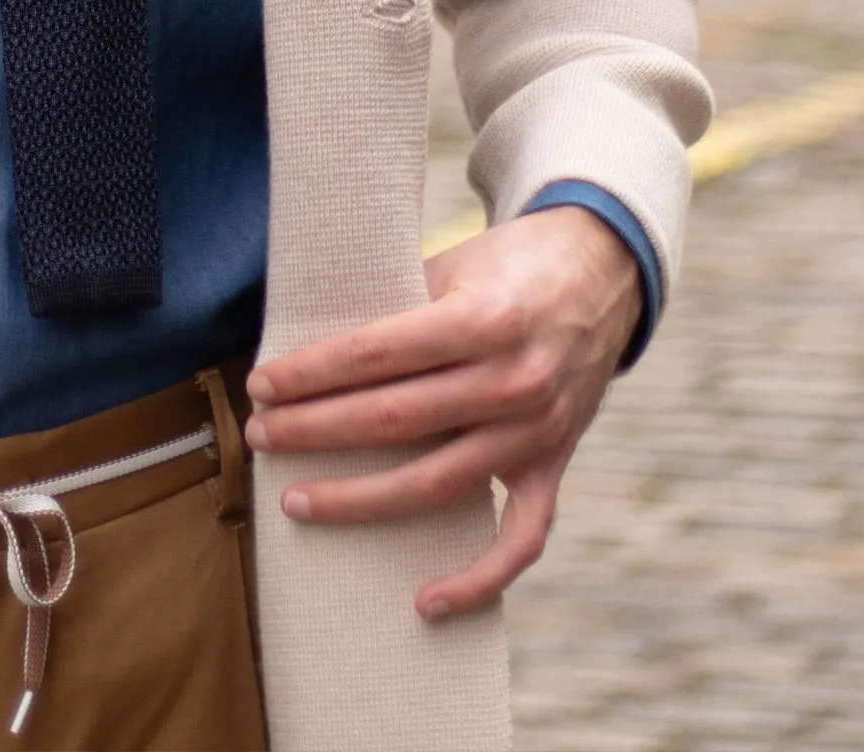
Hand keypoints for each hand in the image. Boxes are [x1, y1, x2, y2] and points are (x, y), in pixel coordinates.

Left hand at [243, 207, 639, 618]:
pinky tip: (424, 601)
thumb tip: (315, 347)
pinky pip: (521, 539)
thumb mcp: (454, 260)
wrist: (603, 272)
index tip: (262, 384)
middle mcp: (514, 380)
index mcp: (484, 318)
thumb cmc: (510, 262)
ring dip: (359, 499)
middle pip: (394, 419)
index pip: (377, 353)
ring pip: (436, 483)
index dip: (312, 373)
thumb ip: (397, 302)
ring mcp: (537, 431)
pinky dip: (477, 579)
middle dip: (315, 430)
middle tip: (260, 435)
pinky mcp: (553, 465)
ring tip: (296, 502)